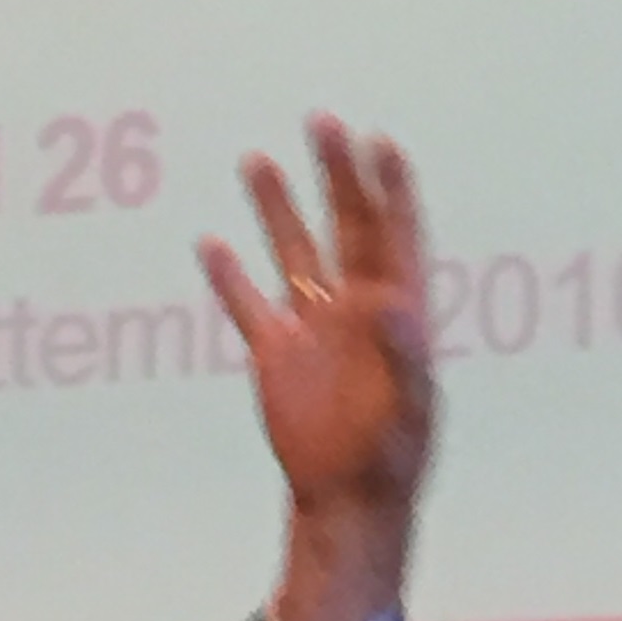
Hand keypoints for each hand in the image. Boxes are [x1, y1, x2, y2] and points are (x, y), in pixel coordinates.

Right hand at [199, 117, 433, 620]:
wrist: (349, 499)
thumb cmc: (395, 458)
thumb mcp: (409, 408)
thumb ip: (405, 354)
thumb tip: (396, 304)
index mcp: (399, 312)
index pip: (397, 236)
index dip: (393, 190)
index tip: (382, 142)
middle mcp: (358, 308)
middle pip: (346, 227)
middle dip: (336, 176)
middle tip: (323, 121)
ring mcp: (314, 327)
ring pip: (293, 252)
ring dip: (277, 208)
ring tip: (257, 159)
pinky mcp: (275, 354)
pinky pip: (247, 305)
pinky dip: (229, 277)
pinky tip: (212, 243)